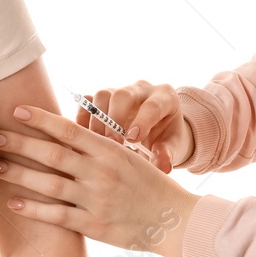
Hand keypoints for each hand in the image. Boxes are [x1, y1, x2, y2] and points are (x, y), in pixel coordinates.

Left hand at [0, 105, 199, 256]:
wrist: (174, 219)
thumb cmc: (150, 185)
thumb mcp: (129, 156)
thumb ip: (99, 146)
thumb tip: (68, 131)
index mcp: (109, 151)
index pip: (68, 130)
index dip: (40, 119)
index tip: (15, 111)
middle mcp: (100, 172)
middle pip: (52, 154)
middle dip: (19, 144)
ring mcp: (96, 199)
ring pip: (50, 184)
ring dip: (19, 174)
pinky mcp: (94, 225)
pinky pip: (58, 215)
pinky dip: (34, 209)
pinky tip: (13, 202)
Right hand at [74, 81, 193, 173]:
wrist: (158, 132)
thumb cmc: (166, 138)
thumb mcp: (173, 146)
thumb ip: (167, 154)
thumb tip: (162, 166)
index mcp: (164, 98)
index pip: (152, 105)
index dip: (141, 122)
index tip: (132, 140)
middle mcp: (141, 90)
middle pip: (123, 95)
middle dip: (115, 120)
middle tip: (113, 144)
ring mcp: (120, 91)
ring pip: (103, 95)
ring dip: (97, 121)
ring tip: (98, 144)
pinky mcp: (103, 99)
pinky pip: (88, 101)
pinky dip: (83, 118)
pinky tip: (85, 138)